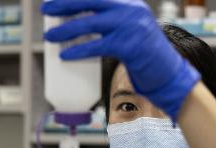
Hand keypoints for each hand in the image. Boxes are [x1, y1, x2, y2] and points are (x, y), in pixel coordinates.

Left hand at [41, 0, 199, 120]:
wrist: (169, 72)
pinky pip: (97, 46)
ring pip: (90, 24)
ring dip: (66, 30)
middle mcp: (131, 9)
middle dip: (65, 4)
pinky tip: (65, 54)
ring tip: (50, 37)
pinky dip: (78, 50)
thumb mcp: (130, 28)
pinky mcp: (129, 46)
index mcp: (129, 3)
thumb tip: (77, 23)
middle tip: (46, 10)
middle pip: (90, 1)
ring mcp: (131, 27)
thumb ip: (111, 20)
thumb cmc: (145, 53)